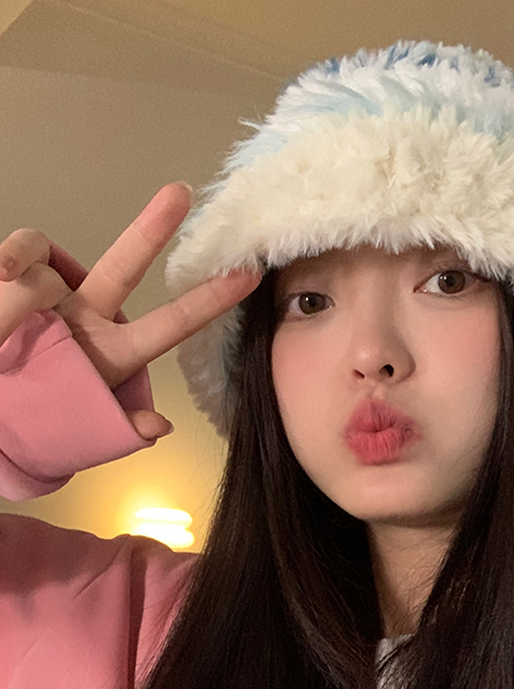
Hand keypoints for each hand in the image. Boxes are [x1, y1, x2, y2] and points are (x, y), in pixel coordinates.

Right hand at [0, 183, 261, 439]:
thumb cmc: (41, 422)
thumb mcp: (85, 430)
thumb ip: (121, 425)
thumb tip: (160, 428)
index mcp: (115, 353)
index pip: (171, 324)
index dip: (209, 300)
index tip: (248, 275)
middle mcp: (88, 315)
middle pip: (124, 268)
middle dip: (151, 230)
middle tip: (182, 193)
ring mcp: (50, 296)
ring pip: (47, 272)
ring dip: (20, 302)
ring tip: (0, 338)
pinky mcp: (12, 278)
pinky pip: (17, 260)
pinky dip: (10, 263)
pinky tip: (0, 275)